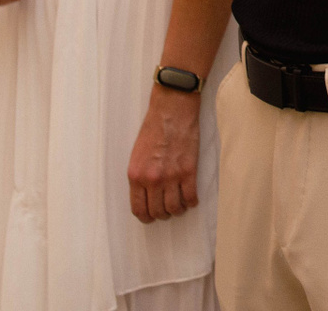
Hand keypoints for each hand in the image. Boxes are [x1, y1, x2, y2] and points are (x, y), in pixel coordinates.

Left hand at [128, 86, 200, 222]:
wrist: (172, 110)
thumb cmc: (154, 127)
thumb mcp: (137, 154)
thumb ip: (139, 176)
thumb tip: (145, 194)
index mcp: (136, 175)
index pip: (138, 208)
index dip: (145, 217)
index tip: (151, 217)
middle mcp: (152, 179)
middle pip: (157, 211)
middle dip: (162, 215)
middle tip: (167, 211)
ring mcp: (171, 176)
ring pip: (174, 208)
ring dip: (177, 210)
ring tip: (180, 205)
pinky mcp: (188, 170)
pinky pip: (190, 197)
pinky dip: (191, 202)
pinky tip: (191, 199)